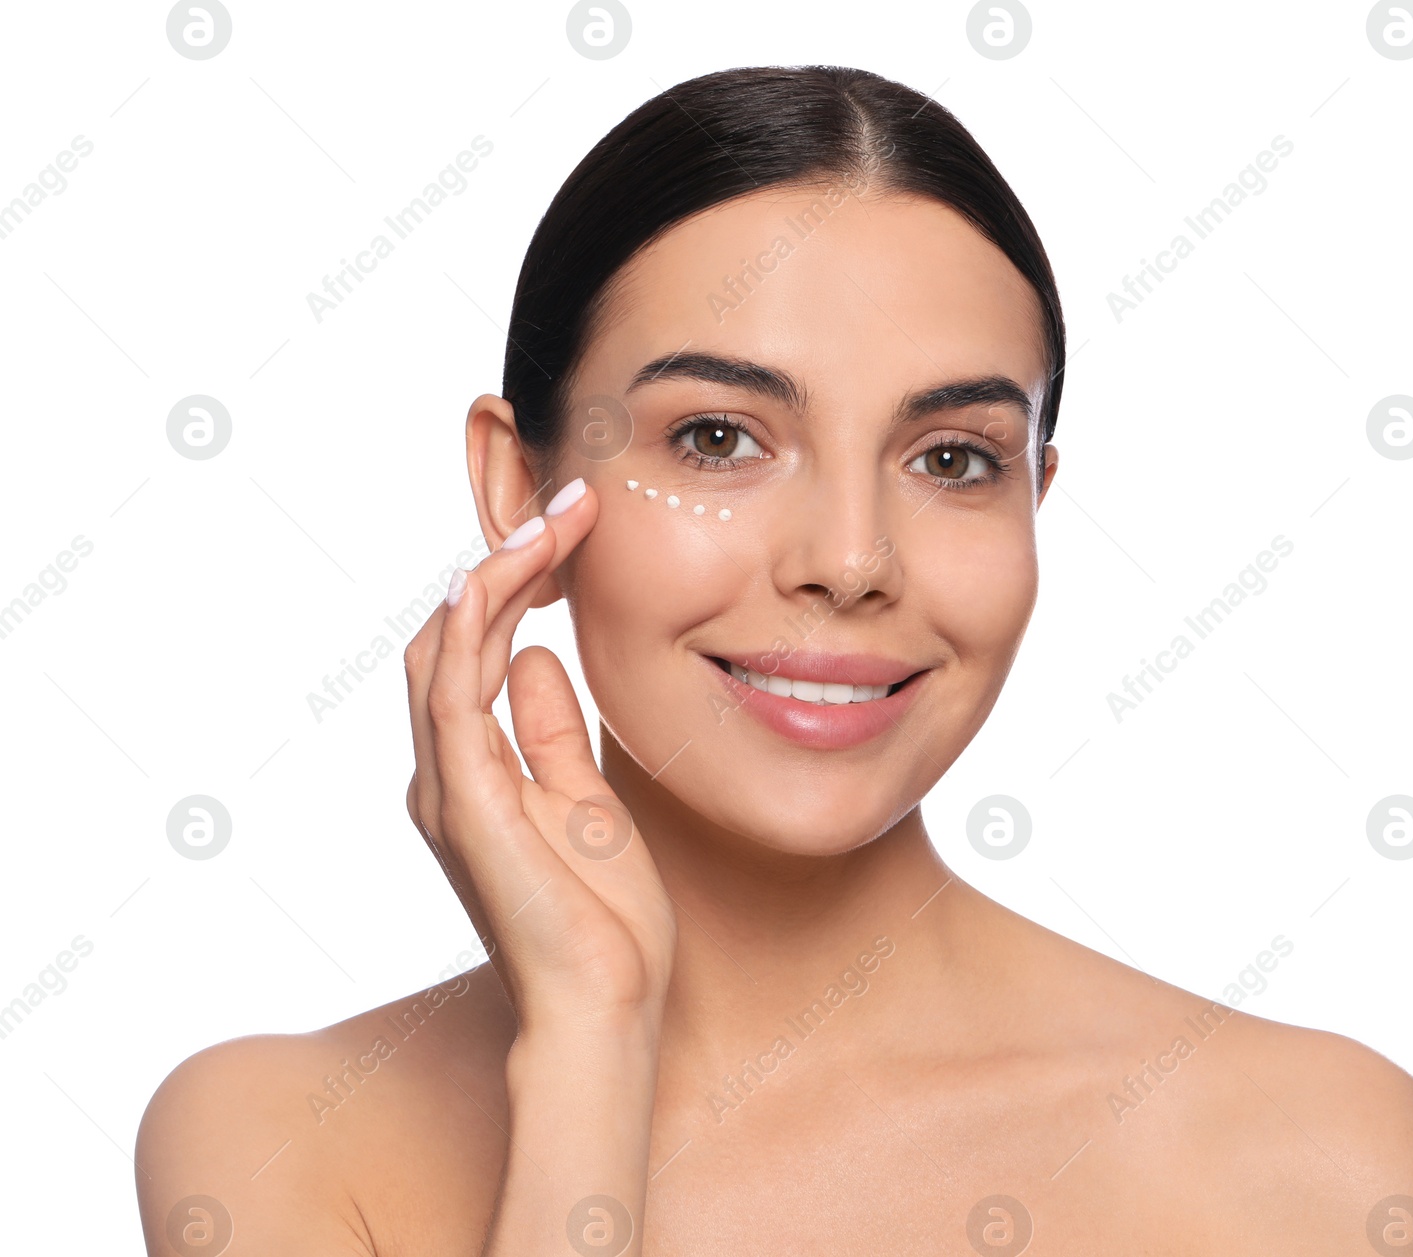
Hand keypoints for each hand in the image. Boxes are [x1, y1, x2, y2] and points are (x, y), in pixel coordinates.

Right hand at [402, 483, 676, 1031]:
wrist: (607, 1007)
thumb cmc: (602, 919)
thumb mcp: (584, 800)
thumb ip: (551, 731)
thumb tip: (540, 657)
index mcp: (474, 772)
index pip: (476, 652)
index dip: (514, 584)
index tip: (574, 529)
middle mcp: (446, 773)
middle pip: (452, 638)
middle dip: (506, 562)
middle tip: (571, 503)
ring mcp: (449, 788)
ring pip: (445, 651)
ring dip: (495, 576)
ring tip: (553, 520)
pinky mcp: (467, 803)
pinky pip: (453, 697)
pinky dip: (468, 632)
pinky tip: (498, 577)